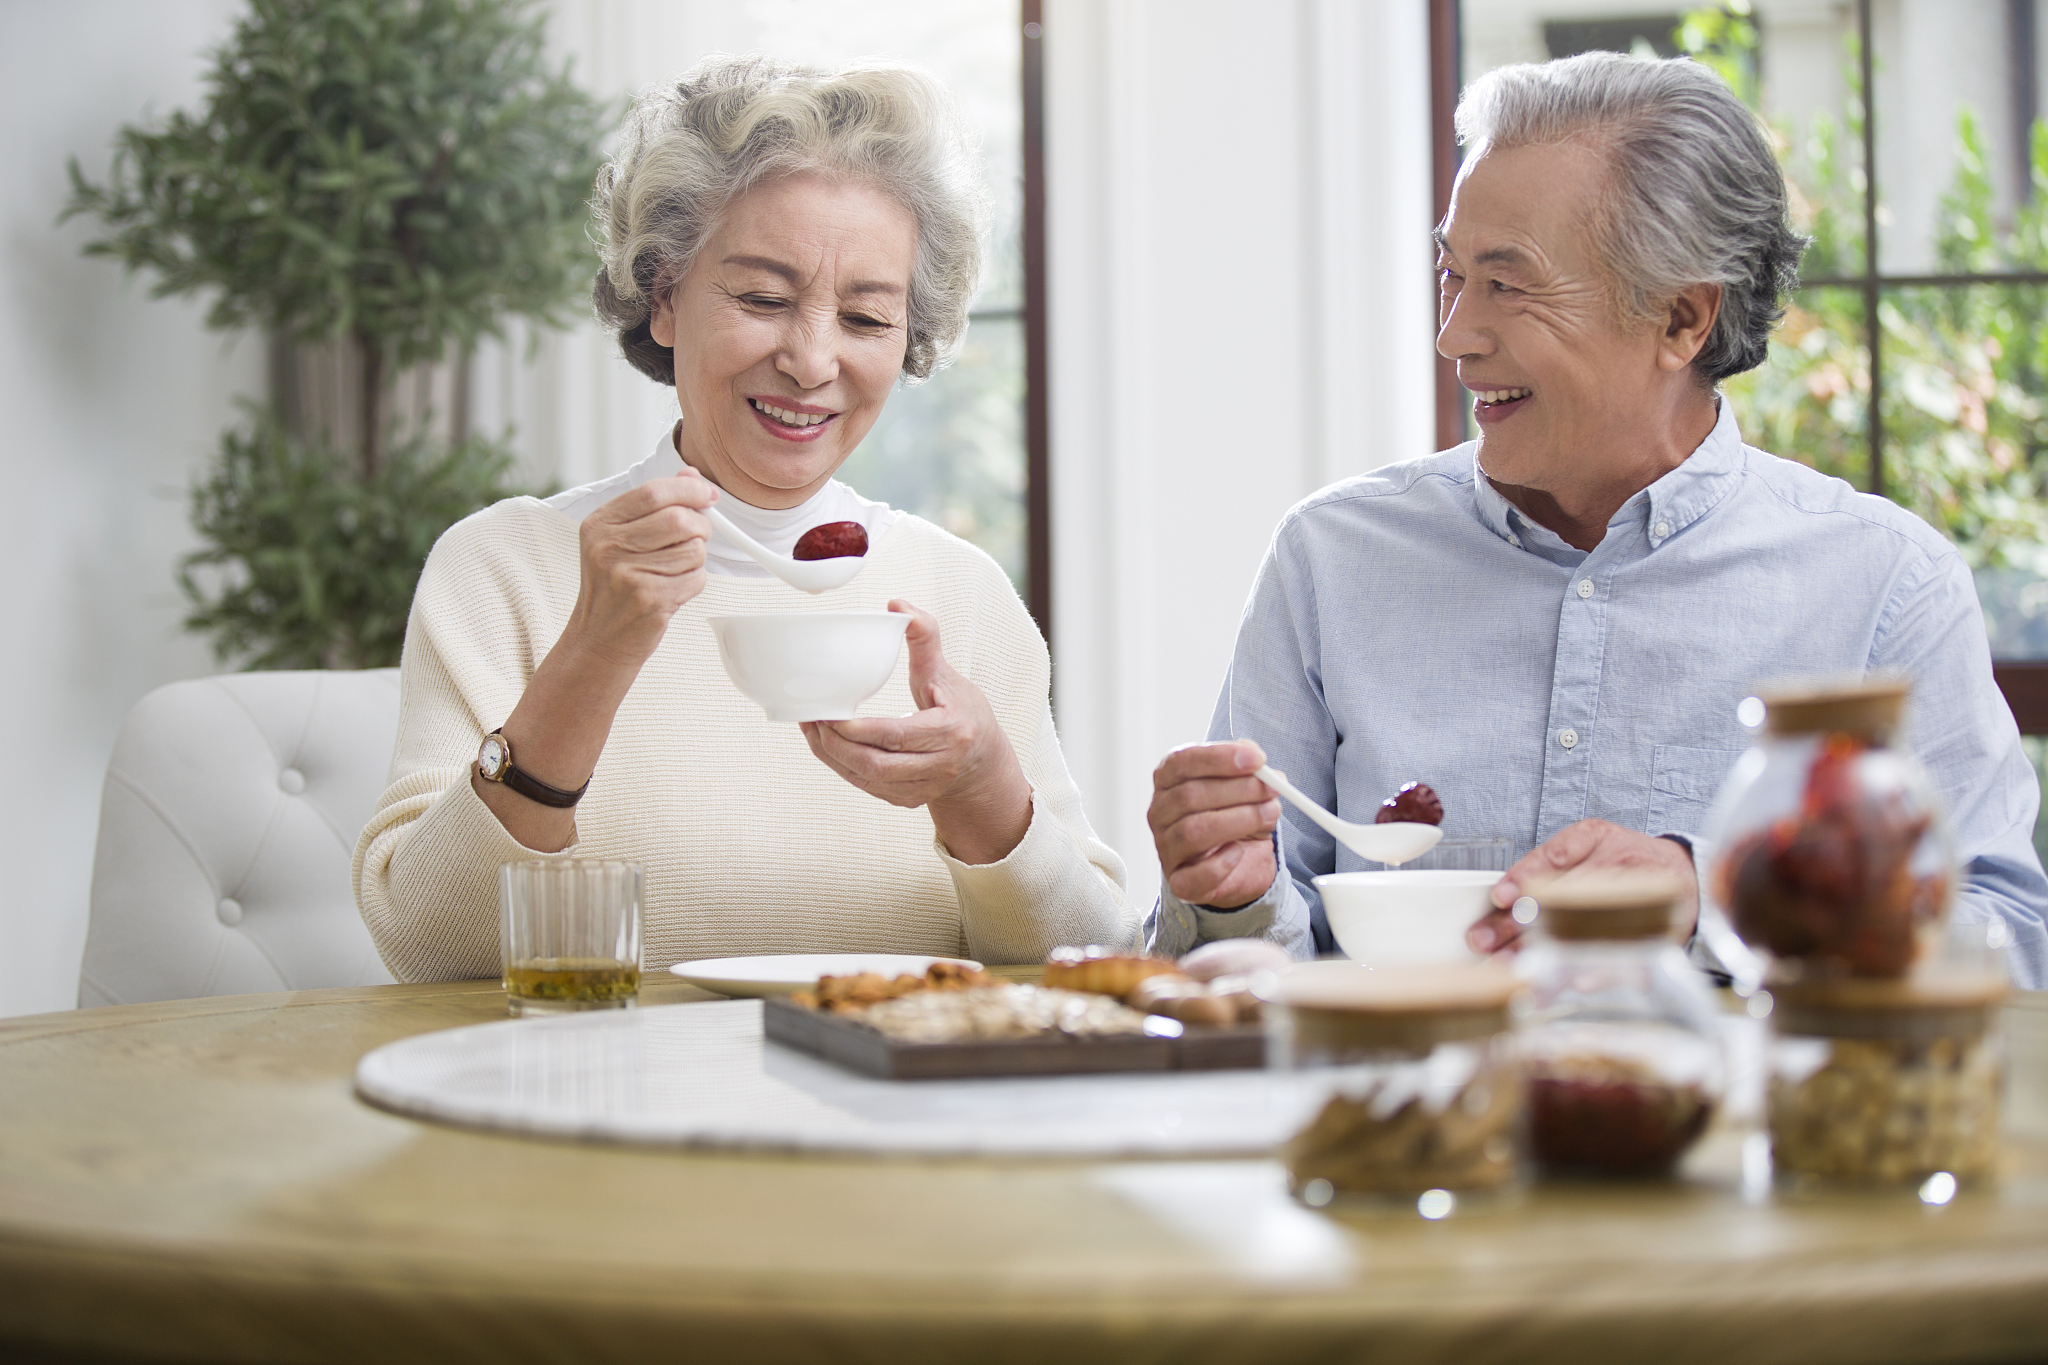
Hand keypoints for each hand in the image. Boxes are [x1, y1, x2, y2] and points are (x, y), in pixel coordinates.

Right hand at [560, 471, 717, 669]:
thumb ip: (655, 504)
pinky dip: (694, 582)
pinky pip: (696, 578)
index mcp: (600, 524)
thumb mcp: (620, 538)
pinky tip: (673, 589)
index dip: (689, 490)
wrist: (598, 639)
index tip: (708, 495)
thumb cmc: (613, 586)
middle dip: (700, 527)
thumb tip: (691, 475)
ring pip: (693, 549)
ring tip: (675, 569)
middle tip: (694, 537)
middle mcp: (609, 547)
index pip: (654, 492)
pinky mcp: (650, 600)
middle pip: (679, 519)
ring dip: (696, 558)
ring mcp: (628, 574)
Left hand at [800, 600, 1031, 864]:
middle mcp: (940, 767)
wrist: (982, 761)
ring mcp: (923, 789)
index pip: (898, 735)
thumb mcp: (947, 673)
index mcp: (951, 733)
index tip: (830, 715)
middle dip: (836, 744)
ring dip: (832, 756)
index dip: (859, 729)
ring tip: (812, 729)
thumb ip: (924, 637)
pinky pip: (866, 787)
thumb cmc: (963, 713)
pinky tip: (826, 746)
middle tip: (812, 718)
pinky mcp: (908, 800)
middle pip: (876, 763)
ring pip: (867, 779)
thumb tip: (898, 605)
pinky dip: (842, 767)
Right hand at [1148, 741, 1281, 909]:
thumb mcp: (1247, 786)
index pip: (1181, 762)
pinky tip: (1240, 851)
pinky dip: (1223, 862)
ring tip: (1269, 815)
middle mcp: (1160, 813)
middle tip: (1272, 790)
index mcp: (1169, 781)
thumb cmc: (1237, 816)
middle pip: (1189, 796)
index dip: (1218, 758)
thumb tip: (1258, 762)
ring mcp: (1166, 848)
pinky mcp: (1179, 882)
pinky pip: (1195, 874)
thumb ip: (1251, 771)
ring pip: (1193, 831)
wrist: (1241, 863)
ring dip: (1239, 820)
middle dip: (1238, 790)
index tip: (1257, 759)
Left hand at [1468, 819, 1696, 953]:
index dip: (1526, 877)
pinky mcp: (1655, 934)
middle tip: (1484, 940)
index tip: (1500, 897)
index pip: (1556, 857)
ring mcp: (1639, 902)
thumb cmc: (1626, 857)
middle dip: (1519, 923)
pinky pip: (1628, 955)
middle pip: (1565, 897)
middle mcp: (1620, 867)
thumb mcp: (1591, 837)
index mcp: (1599, 840)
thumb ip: (1551, 857)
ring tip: (1513, 965)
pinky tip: (1577, 981)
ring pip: (1589, 928)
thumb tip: (1506, 892)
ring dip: (1548, 949)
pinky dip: (1603, 971)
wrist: (1683, 874)